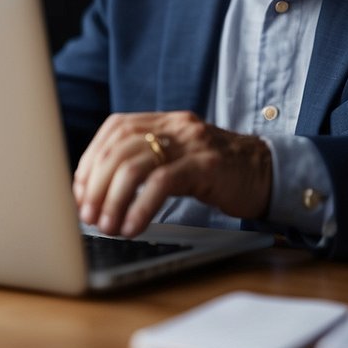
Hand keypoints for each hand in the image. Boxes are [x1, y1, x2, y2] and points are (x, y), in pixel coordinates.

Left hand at [72, 111, 271, 237]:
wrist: (268, 172)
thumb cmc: (219, 173)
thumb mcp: (180, 158)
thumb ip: (148, 162)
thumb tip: (99, 191)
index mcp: (165, 120)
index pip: (116, 128)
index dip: (91, 158)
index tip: (79, 190)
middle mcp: (176, 125)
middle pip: (120, 146)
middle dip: (95, 183)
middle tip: (87, 215)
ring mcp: (192, 143)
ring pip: (135, 164)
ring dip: (112, 199)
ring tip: (106, 226)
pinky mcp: (207, 165)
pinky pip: (162, 183)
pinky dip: (140, 207)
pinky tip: (132, 227)